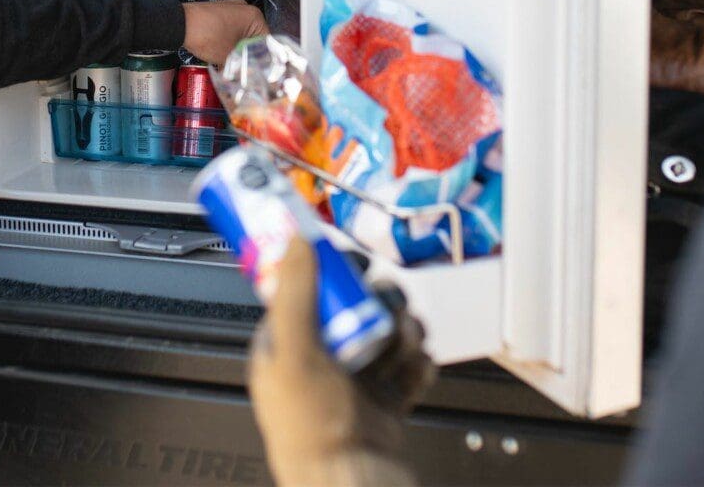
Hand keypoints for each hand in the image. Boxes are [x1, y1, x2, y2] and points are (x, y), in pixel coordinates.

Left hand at [182, 0, 266, 65]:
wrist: (180, 24)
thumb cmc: (207, 36)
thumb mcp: (229, 56)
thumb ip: (243, 65)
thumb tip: (249, 75)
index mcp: (254, 16)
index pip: (267, 42)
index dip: (262, 59)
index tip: (257, 71)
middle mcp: (246, 9)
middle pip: (254, 37)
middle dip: (248, 53)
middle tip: (244, 69)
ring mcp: (232, 8)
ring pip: (241, 34)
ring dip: (237, 48)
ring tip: (231, 63)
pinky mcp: (220, 11)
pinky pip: (231, 29)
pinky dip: (229, 41)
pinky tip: (222, 53)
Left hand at [249, 237, 434, 486]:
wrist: (353, 482)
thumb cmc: (312, 427)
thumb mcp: (295, 348)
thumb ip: (295, 291)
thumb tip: (295, 240)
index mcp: (285, 348)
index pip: (307, 292)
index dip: (332, 274)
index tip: (353, 262)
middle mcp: (319, 362)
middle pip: (357, 310)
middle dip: (381, 303)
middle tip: (390, 303)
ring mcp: (355, 382)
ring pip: (387, 335)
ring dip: (403, 333)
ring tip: (405, 343)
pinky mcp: (384, 402)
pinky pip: (408, 369)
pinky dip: (418, 365)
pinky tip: (417, 367)